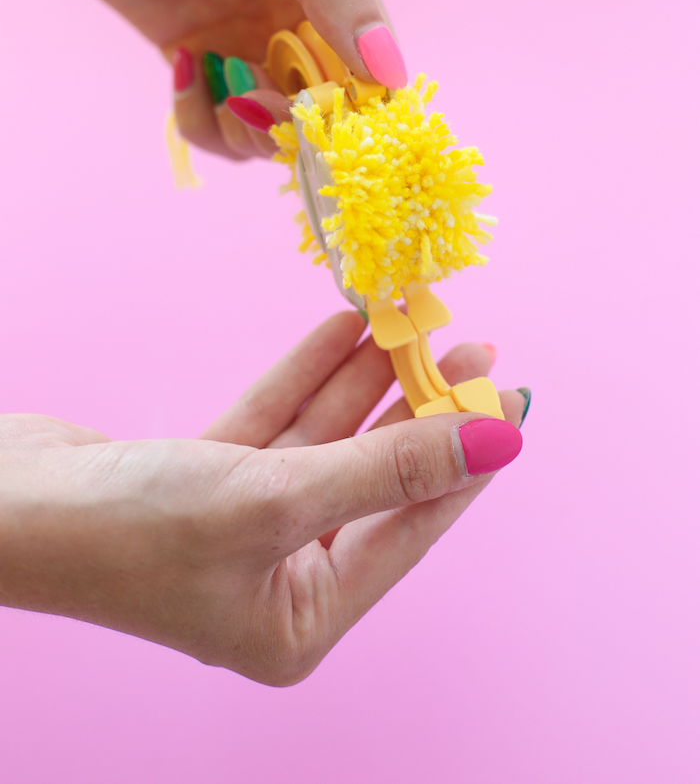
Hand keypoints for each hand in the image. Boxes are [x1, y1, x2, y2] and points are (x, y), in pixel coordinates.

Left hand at [0, 0, 406, 160]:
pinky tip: (180, 68)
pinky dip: (202, 119)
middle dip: (288, 124)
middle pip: (323, 116)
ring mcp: (250, 48)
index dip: (353, 109)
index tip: (312, 115)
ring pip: (272, 133)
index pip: (373, 72)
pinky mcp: (205, 67)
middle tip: (246, 98)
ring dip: (243, 128)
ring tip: (211, 82)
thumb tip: (391, 72)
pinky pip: (222, 128)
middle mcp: (300, 23)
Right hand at [0, 312, 524, 685]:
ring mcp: (239, 526)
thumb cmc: (128, 531)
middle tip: (468, 346)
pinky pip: (274, 424)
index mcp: (300, 618)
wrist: (1, 506)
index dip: (463, 461)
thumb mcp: (275, 499)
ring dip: (364, 381)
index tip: (510, 401)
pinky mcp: (205, 480)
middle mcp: (275, 578)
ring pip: (323, 443)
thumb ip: (387, 468)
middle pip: (370, 478)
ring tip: (411, 321)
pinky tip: (345, 330)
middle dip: (415, 410)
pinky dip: (306, 378)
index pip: (408, 528)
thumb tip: (496, 445)